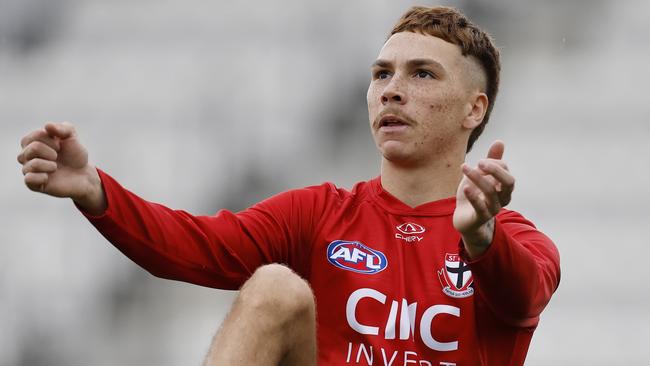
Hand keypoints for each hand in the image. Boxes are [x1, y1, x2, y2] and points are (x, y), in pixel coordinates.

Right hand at [17, 122, 106, 213]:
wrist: (83, 174)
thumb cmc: (74, 155)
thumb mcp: (72, 137)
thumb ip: (63, 128)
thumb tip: (47, 126)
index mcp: (32, 143)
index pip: (34, 136)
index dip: (50, 139)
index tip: (59, 145)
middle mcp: (27, 156)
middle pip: (32, 148)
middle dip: (50, 151)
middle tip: (57, 156)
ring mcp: (30, 171)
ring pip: (29, 164)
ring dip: (48, 164)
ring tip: (55, 167)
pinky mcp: (34, 185)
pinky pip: (28, 179)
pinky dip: (40, 177)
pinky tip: (48, 177)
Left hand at [453, 141, 514, 256]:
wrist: (465, 220)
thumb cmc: (474, 195)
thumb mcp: (480, 175)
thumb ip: (491, 160)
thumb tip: (500, 141)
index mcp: (503, 186)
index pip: (505, 170)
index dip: (494, 163)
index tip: (479, 160)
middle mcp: (502, 197)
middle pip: (509, 182)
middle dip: (496, 170)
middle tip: (480, 161)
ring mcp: (493, 208)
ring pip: (491, 192)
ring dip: (477, 178)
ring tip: (464, 167)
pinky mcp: (480, 217)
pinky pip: (480, 207)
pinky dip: (473, 196)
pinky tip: (465, 187)